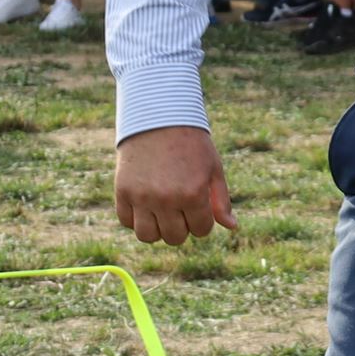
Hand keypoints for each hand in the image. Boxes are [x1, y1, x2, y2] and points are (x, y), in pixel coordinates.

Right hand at [115, 126, 236, 245]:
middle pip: (175, 238)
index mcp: (193, 194)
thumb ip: (221, 200)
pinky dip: (135, 218)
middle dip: (181, 227)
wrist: (158, 117)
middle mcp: (166, 199)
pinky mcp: (122, 191)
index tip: (198, 205)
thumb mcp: (213, 169)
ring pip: (148, 236)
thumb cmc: (191, 144)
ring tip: (161, 212)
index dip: (202, 221)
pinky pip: (127, 222)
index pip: (201, 230)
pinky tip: (144, 204)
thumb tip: (232, 227)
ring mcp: (142, 197)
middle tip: (180, 208)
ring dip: (157, 229)